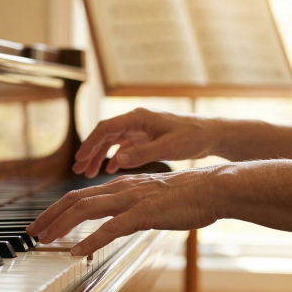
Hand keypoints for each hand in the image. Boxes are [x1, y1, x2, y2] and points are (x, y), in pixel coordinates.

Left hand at [26, 170, 220, 255]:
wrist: (212, 188)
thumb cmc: (186, 195)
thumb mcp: (150, 198)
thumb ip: (130, 206)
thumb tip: (116, 220)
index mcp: (121, 185)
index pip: (80, 195)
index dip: (57, 209)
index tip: (42, 223)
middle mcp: (121, 188)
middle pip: (75, 199)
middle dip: (49, 215)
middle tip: (32, 231)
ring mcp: (132, 199)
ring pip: (86, 208)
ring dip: (62, 224)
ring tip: (46, 239)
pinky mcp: (144, 212)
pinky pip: (111, 227)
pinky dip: (91, 239)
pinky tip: (78, 250)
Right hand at [73, 108, 218, 177]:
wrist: (212, 133)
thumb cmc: (193, 137)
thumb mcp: (168, 147)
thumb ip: (142, 153)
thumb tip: (117, 160)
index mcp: (138, 118)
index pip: (105, 129)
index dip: (90, 144)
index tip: (79, 159)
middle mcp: (137, 121)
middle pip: (105, 135)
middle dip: (90, 151)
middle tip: (79, 169)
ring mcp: (141, 128)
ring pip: (113, 141)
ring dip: (100, 155)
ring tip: (89, 172)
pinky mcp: (147, 136)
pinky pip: (125, 146)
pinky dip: (116, 157)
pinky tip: (110, 170)